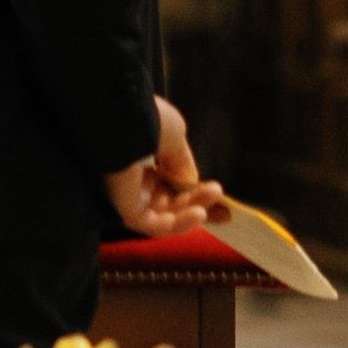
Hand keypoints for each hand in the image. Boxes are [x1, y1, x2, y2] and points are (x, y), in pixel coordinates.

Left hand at [103, 95, 226, 237]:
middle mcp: (134, 177)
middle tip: (225, 211)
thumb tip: (191, 182)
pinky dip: (178, 224)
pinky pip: (154, 225)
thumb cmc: (147, 122)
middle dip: (199, 205)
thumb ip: (182, 163)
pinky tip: (200, 214)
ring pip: (165, 215)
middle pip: (170, 201)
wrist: (122, 122)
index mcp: (144, 155)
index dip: (195, 189)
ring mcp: (129, 195)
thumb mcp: (174, 136)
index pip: (171, 180)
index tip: (218, 193)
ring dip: (191, 214)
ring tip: (214, 210)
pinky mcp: (124, 210)